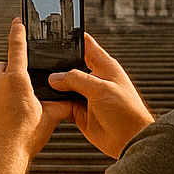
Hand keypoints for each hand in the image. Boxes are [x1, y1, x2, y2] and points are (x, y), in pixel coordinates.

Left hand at [0, 19, 69, 173]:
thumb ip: (59, 105)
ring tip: (15, 110)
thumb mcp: (49, 119)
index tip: (17, 22)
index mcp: (16, 80)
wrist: (0, 160)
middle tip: (25, 90)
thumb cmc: (25, 139)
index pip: (17, 48)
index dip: (18, 33)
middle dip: (13, 73)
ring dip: (3, 90)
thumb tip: (72, 100)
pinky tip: (4, 120)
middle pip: (3, 67)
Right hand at [48, 32, 154, 157]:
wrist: (129, 140)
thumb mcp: (101, 89)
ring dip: (56, 87)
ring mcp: (87, 96)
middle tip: (43, 63)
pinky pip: (63, 104)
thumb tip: (56, 77)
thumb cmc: (127, 112)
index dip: (73, 38)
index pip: (87, 46)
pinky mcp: (80, 112)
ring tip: (43, 83)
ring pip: (64, 86)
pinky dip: (56, 104)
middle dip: (58, 65)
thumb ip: (76, 80)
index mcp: (105, 67)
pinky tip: (49, 101)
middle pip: (71, 66)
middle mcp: (95, 80)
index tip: (57, 33)